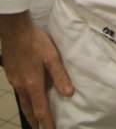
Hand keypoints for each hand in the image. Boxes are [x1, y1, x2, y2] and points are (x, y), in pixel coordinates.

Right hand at [0, 12, 73, 128]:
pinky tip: (27, 95)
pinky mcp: (11, 74)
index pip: (41, 110)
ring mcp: (14, 80)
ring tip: (34, 118)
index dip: (47, 123)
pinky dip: (24, 100)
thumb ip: (60, 75)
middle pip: (29, 110)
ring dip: (29, 112)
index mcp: (33, 84)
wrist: (15, 30)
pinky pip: (18, 92)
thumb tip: (69, 93)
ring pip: (23, 102)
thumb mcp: (52, 56)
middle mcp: (22, 86)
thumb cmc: (35, 41)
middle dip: (36, 122)